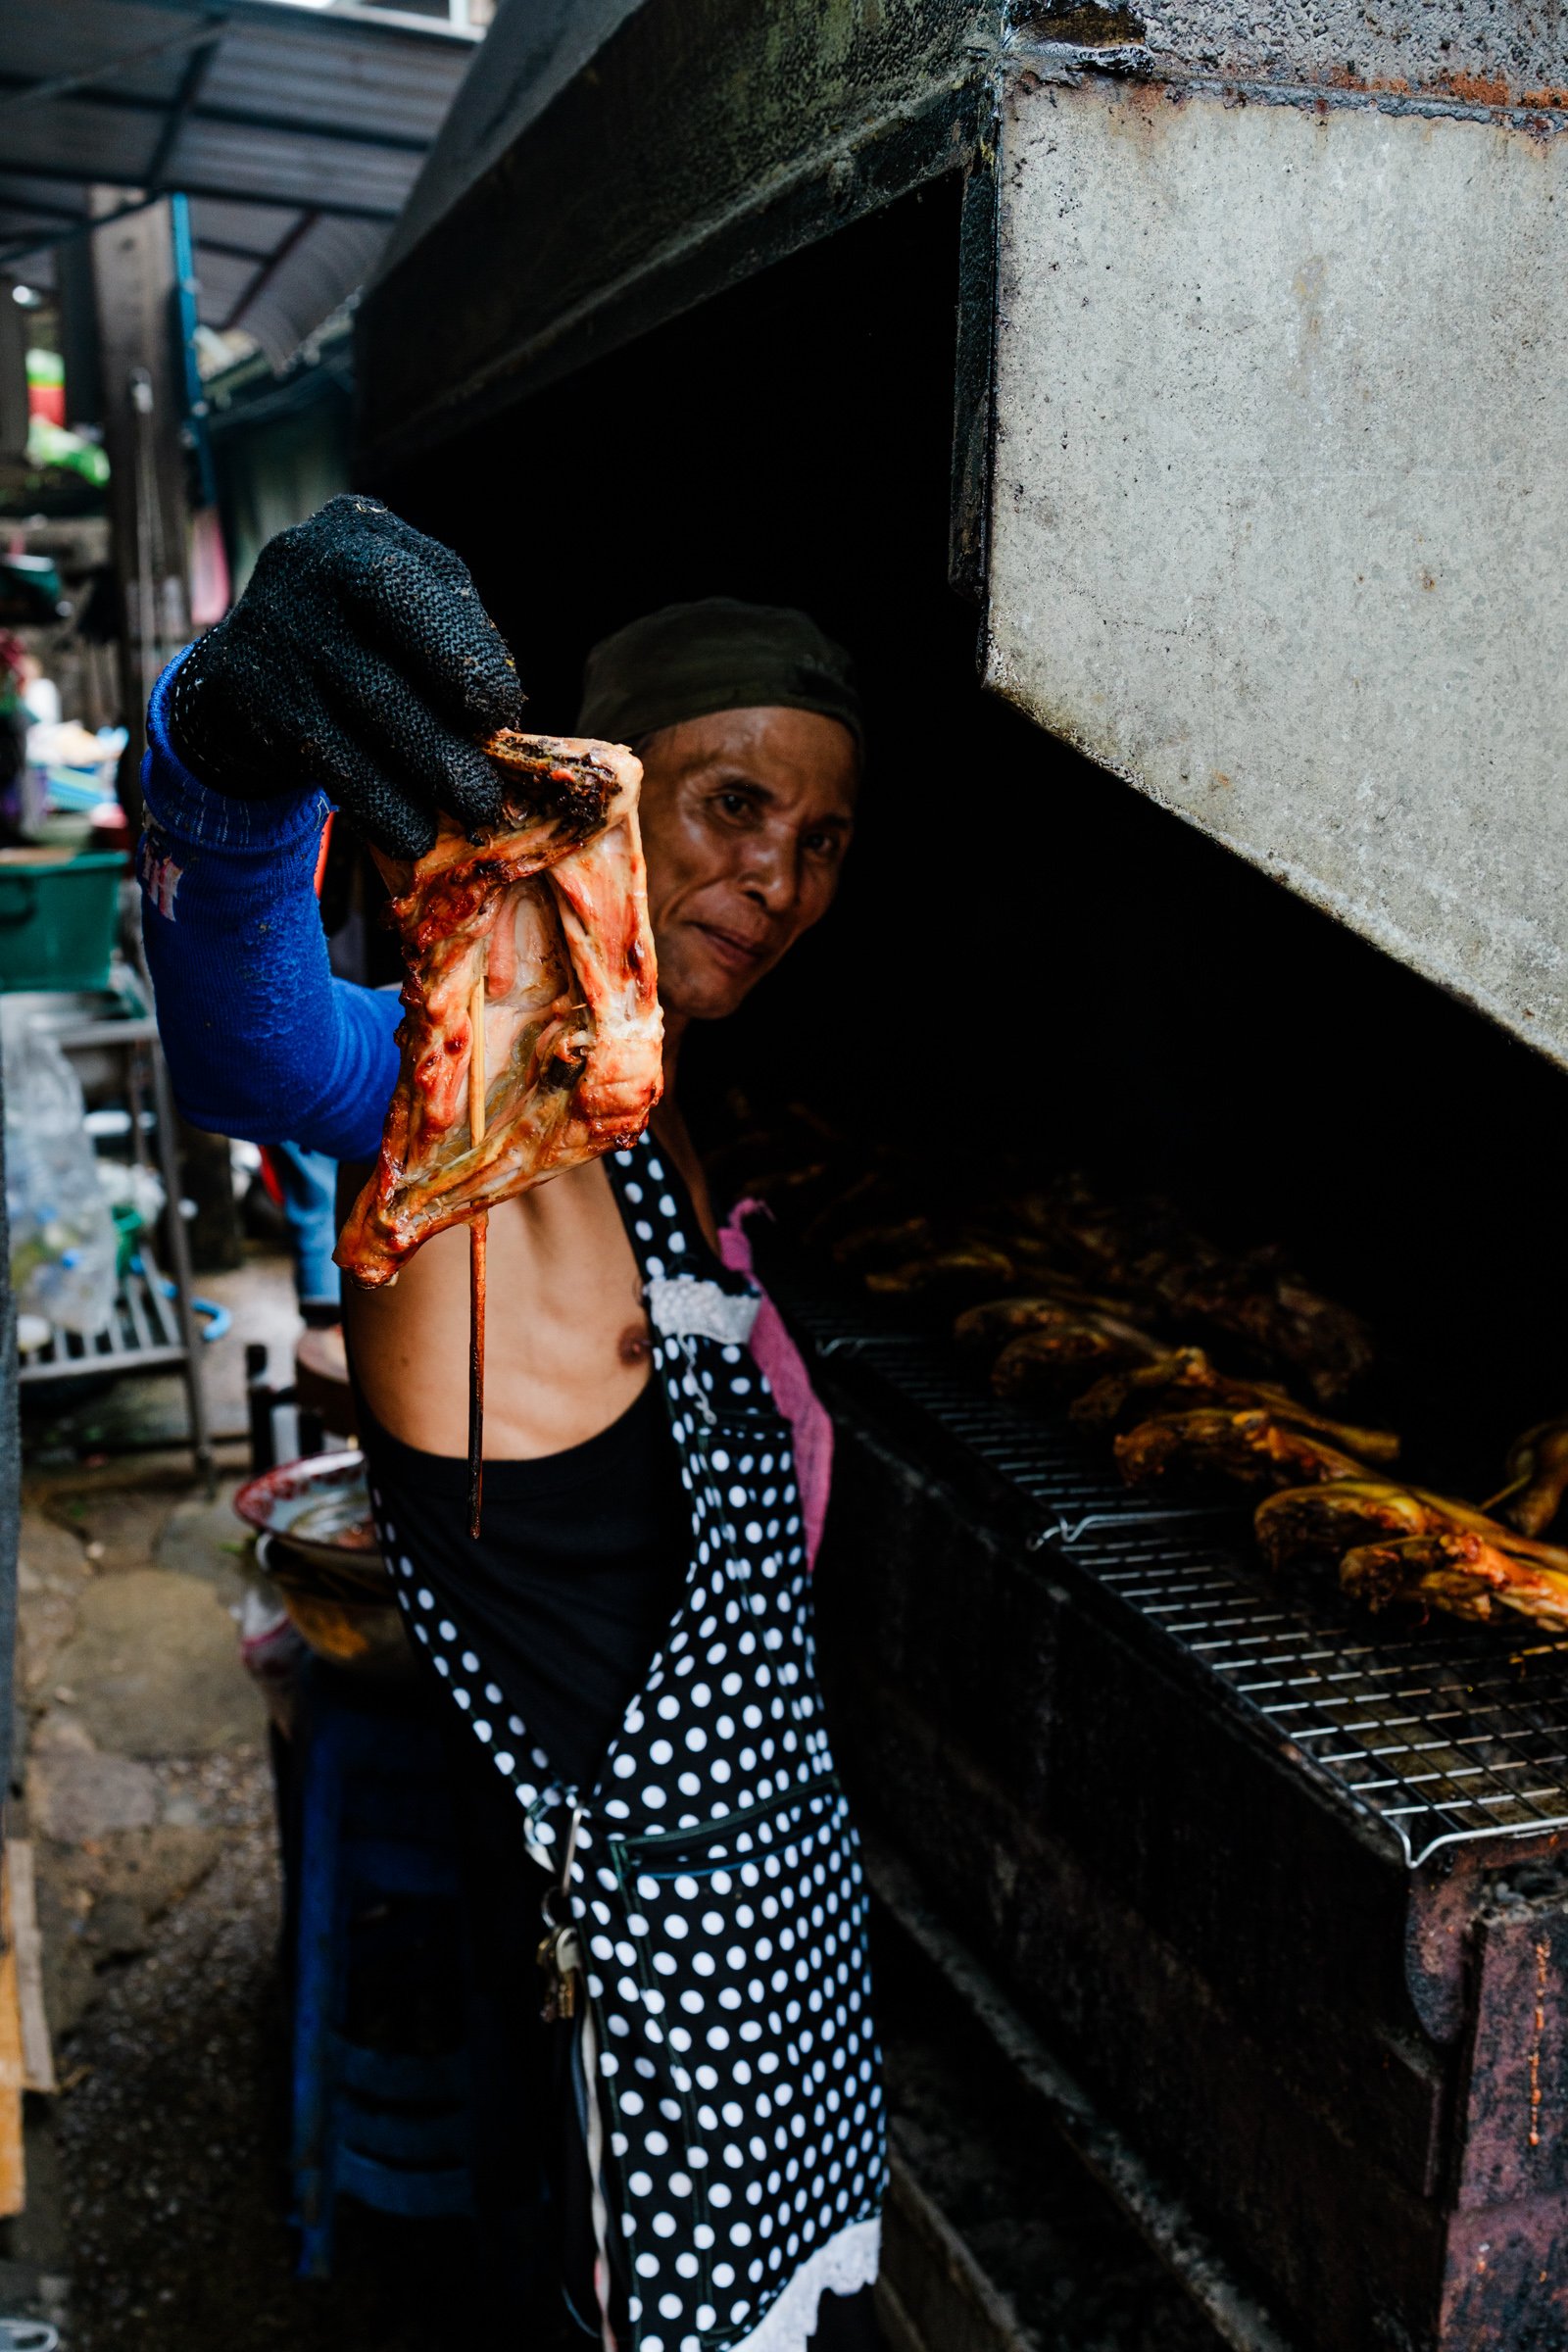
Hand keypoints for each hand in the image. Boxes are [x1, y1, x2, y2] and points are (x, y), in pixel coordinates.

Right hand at [167, 494, 526, 857]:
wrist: (254, 662)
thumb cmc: (368, 635)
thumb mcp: (410, 613)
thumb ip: (456, 643)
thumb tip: (501, 723)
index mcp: (362, 534)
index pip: (411, 589)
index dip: (462, 654)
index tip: (499, 713)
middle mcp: (306, 567)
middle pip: (384, 656)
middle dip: (444, 735)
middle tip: (487, 792)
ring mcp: (273, 629)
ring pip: (360, 713)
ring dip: (422, 776)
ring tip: (468, 812)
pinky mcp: (245, 690)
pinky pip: (325, 758)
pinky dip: (376, 803)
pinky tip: (411, 833)